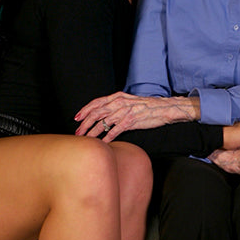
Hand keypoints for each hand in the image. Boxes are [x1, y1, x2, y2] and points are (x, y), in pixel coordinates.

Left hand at [74, 92, 198, 141]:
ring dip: (93, 132)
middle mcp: (119, 102)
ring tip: (87, 139)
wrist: (163, 109)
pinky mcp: (131, 121)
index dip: (84, 110)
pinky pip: (115, 130)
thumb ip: (116, 106)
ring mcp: (125, 111)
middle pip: (96, 113)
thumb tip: (103, 114)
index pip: (96, 102)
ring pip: (103, 123)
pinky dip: (107, 137)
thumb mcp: (129, 102)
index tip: (76, 118)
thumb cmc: (146, 107)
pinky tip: (103, 143)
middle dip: (85, 124)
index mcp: (118, 97)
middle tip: (78, 133)